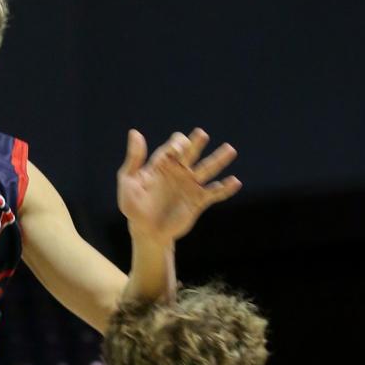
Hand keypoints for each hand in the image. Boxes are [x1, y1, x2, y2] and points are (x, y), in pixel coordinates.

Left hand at [118, 128, 240, 245]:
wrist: (146, 231)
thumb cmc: (133, 206)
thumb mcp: (129, 181)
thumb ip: (134, 158)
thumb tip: (135, 133)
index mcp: (162, 164)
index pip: (174, 147)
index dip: (177, 144)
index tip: (178, 149)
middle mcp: (178, 172)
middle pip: (191, 153)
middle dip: (196, 143)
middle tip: (201, 134)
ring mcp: (189, 186)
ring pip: (207, 169)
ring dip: (218, 160)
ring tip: (230, 150)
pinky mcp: (198, 201)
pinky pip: (214, 193)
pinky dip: (225, 188)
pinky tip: (235, 182)